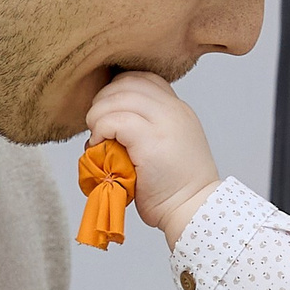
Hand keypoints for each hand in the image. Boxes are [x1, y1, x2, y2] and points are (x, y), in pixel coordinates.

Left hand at [83, 71, 221, 245]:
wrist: (193, 210)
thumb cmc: (175, 190)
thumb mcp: (166, 149)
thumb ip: (146, 130)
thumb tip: (108, 125)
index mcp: (178, 110)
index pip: (144, 79)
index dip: (119, 89)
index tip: (108, 112)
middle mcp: (174, 110)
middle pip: (128, 82)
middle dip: (103, 99)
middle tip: (96, 125)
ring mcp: (165, 122)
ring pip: (119, 97)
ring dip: (98, 114)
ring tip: (96, 136)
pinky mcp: (151, 140)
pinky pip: (115, 120)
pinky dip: (100, 129)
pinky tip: (98, 145)